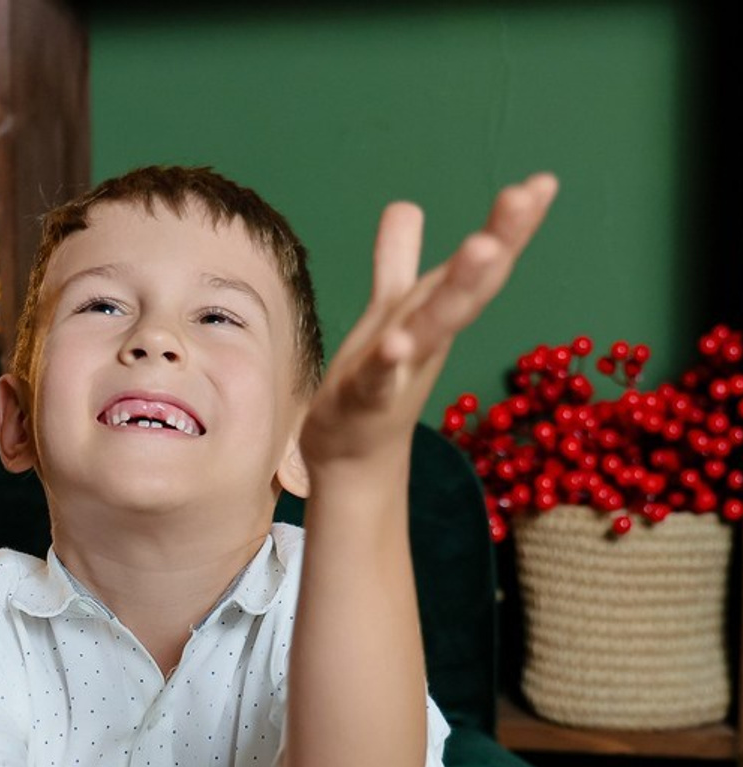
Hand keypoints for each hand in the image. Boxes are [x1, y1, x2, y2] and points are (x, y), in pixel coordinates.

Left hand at [301, 173, 557, 469]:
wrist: (352, 455)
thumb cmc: (377, 379)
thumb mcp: (389, 310)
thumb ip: (397, 260)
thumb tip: (406, 205)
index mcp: (436, 309)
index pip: (480, 263)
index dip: (510, 225)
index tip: (542, 181)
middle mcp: (429, 336)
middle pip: (469, 287)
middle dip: (498, 242)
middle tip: (525, 196)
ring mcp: (402, 369)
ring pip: (435, 325)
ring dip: (459, 290)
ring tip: (483, 247)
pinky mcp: (367, 398)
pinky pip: (380, 376)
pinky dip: (388, 361)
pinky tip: (394, 344)